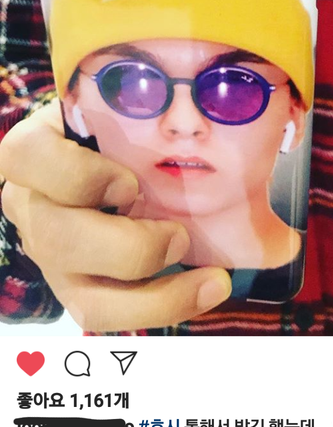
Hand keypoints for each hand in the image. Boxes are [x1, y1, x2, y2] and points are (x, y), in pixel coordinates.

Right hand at [0, 99, 231, 330]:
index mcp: (34, 152)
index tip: (130, 183)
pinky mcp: (77, 291)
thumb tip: (204, 108)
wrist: (106, 166)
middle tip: (180, 235)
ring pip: (85, 298)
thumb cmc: (115, 132)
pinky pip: (109, 318)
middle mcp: (32, 208)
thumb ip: (140, 108)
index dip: (77, 177)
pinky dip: (163, 308)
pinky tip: (206, 288)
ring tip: (209, 277)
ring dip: (155, 294)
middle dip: (128, 247)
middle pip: (57, 240)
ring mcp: (52, 258)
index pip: (28, 158)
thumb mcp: (118, 110)